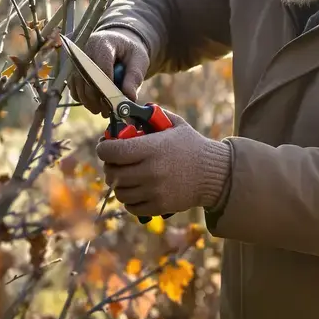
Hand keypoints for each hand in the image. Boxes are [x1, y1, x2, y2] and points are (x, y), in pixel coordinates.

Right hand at [69, 27, 149, 117]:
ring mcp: (77, 62)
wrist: (119, 45)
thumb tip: (130, 98)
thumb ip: (135, 77)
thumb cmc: (130, 52)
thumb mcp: (139, 60)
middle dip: (97, 99)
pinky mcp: (74, 72)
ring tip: (104, 111)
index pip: (101, 68)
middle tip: (109, 112)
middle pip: (86, 78)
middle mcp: (86, 51)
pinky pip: (74, 89)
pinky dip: (83, 99)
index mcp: (103, 44)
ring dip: (90, 102)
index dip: (107, 88)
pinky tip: (95, 103)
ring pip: (78, 86)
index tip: (116, 104)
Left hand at [95, 109, 232, 217]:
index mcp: (152, 148)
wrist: (214, 173)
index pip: (113, 151)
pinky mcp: (159, 206)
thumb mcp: (174, 125)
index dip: (103, 149)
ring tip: (123, 178)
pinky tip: (134, 191)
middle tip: (113, 163)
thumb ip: (152, 116)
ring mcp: (155, 191)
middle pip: (113, 174)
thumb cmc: (192, 146)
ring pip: (120, 192)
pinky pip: (131, 207)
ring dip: (118, 185)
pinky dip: (129, 200)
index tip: (104, 147)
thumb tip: (130, 111)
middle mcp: (151, 171)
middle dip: (109, 167)